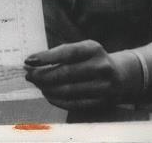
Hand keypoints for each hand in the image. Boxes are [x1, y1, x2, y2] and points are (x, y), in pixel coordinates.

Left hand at [24, 41, 141, 110]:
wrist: (122, 76)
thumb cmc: (94, 60)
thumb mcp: (84, 50)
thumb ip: (63, 54)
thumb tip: (35, 62)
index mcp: (94, 48)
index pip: (67, 52)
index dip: (46, 57)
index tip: (29, 60)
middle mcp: (101, 66)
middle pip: (66, 73)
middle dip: (43, 75)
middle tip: (30, 75)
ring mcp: (103, 86)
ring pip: (69, 91)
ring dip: (48, 89)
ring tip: (38, 85)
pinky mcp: (102, 102)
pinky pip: (75, 104)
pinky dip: (58, 100)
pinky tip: (49, 95)